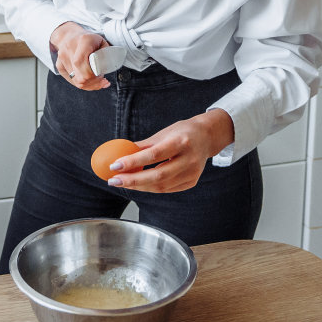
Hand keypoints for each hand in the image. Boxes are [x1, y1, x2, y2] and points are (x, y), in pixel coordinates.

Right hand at [50, 22, 109, 90]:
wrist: (69, 35)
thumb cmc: (88, 39)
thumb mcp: (101, 41)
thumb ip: (106, 54)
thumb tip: (107, 68)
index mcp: (83, 40)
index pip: (82, 63)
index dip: (92, 74)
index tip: (101, 75)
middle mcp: (69, 48)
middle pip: (80, 75)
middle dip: (93, 82)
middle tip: (102, 80)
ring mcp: (62, 58)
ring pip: (76, 81)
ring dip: (89, 84)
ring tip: (98, 82)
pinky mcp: (59, 66)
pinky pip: (72, 80)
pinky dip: (82, 84)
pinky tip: (89, 82)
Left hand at [107, 110, 235, 193]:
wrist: (207, 137)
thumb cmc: (183, 132)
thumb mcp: (163, 133)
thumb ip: (143, 146)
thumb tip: (120, 153)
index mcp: (181, 142)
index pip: (154, 155)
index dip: (133, 161)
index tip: (115, 165)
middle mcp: (189, 159)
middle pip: (158, 175)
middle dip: (133, 180)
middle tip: (114, 180)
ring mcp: (192, 173)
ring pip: (161, 186)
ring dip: (139, 186)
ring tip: (122, 182)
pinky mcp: (191, 181)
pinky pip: (167, 189)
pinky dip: (150, 188)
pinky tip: (138, 184)